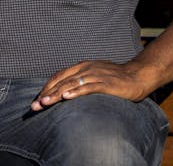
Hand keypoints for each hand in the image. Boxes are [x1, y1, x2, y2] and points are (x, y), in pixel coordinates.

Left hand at [31, 60, 151, 110]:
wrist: (137, 76)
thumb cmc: (114, 78)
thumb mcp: (93, 76)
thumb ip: (80, 81)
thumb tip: (63, 92)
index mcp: (81, 66)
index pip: (59, 76)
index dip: (47, 88)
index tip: (37, 100)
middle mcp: (86, 68)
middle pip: (62, 81)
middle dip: (47, 94)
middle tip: (36, 106)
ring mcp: (95, 75)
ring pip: (71, 84)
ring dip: (56, 94)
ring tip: (45, 103)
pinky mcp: (105, 84)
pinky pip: (88, 87)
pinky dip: (76, 92)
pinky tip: (66, 97)